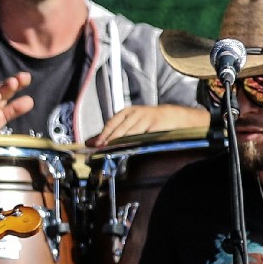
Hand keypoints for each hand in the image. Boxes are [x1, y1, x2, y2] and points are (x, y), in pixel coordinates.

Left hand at [86, 103, 209, 148]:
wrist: (172, 116)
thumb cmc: (147, 121)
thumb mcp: (129, 122)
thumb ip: (111, 132)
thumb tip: (91, 143)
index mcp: (127, 112)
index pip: (112, 123)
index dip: (104, 134)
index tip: (96, 145)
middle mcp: (136, 113)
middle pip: (120, 129)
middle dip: (110, 141)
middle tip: (102, 150)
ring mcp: (146, 119)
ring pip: (131, 133)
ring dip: (121, 143)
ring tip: (113, 151)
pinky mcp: (155, 126)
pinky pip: (144, 137)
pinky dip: (137, 143)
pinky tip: (131, 150)